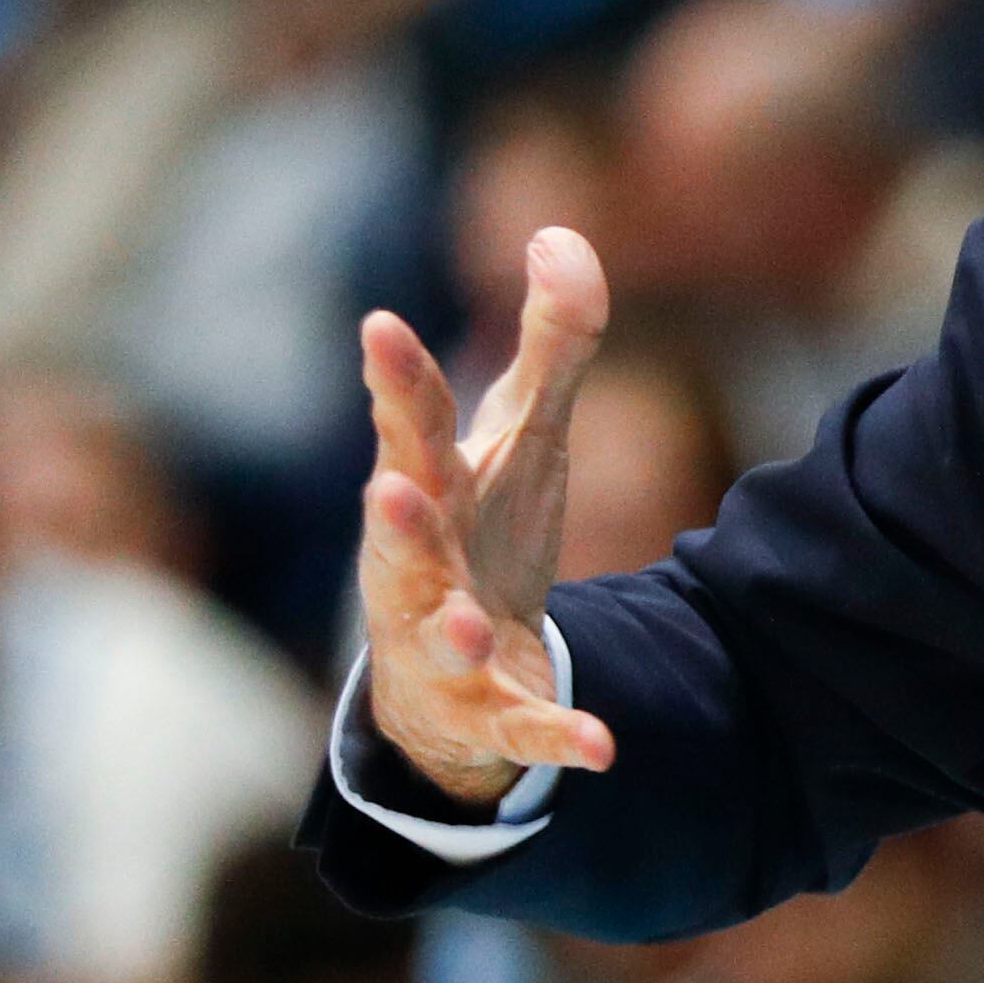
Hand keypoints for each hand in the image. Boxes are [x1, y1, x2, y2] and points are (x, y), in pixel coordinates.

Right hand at [355, 228, 619, 808]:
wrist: (458, 671)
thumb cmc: (481, 532)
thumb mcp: (523, 434)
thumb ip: (552, 341)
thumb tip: (562, 233)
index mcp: (429, 489)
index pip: (407, 426)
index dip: (396, 379)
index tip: (379, 326)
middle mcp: (420, 566)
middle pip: (403, 537)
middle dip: (396, 516)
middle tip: (389, 487)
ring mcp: (444, 642)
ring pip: (442, 636)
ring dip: (453, 629)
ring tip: (473, 623)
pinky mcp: (489, 709)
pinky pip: (522, 727)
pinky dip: (559, 737)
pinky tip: (603, 749)